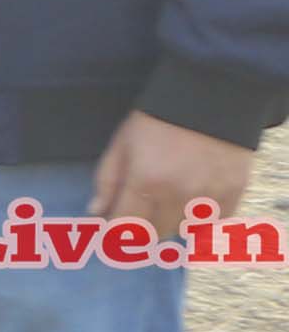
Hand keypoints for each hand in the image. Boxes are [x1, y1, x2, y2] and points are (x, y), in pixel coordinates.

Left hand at [90, 108, 256, 239]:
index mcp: (145, 182)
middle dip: (141, 228)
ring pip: (183, 230)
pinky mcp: (234, 192)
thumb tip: (97, 213)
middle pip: (154, 234)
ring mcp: (208, 195)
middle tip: (139, 214)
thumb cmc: (157, 120)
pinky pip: (214, 222)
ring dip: (171, 222)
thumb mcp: (122, 144)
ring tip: (167, 202)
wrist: (210, 98)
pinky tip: (192, 202)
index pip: (125, 227)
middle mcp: (177, 195)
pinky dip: (201, 218)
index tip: (112, 229)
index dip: (115, 232)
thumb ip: (107, 181)